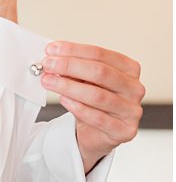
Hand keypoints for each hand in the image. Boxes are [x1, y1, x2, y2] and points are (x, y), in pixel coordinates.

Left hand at [40, 42, 144, 172]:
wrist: (97, 132)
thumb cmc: (92, 101)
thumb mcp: (84, 81)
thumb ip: (73, 70)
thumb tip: (53, 59)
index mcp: (128, 69)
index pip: (101, 55)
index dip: (74, 50)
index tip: (51, 49)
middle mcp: (134, 88)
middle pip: (101, 72)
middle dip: (70, 66)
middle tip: (47, 65)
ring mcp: (132, 110)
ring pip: (98, 95)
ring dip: (68, 87)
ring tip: (48, 81)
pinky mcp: (124, 130)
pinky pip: (99, 118)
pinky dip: (78, 108)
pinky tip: (63, 100)